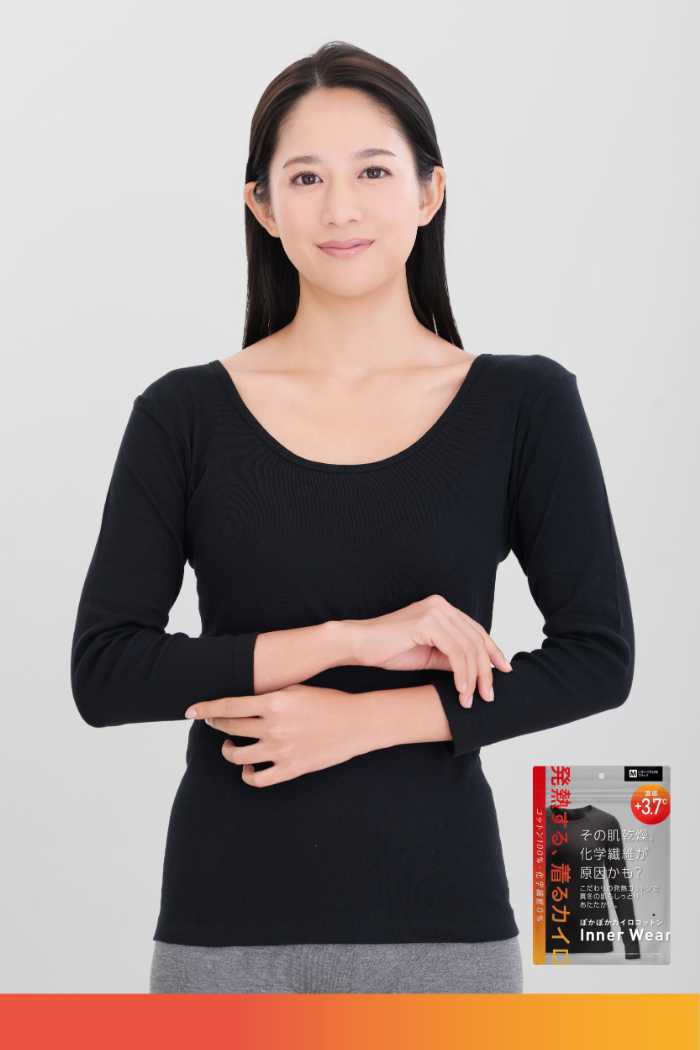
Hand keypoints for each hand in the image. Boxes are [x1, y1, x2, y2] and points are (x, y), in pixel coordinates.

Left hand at [185, 684, 366, 787]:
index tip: (191, 711)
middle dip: (216, 724)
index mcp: (273, 703)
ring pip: (237, 756)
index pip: (228, 706)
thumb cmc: (327, 701)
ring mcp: (281, 750)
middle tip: (213, 722)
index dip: (206, 709)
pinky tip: (249, 767)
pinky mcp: (290, 769)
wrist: (356, 723)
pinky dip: (247, 775)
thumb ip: (267, 696)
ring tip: (230, 746)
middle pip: (229, 728)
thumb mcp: (295, 689)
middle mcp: (273, 727)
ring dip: (228, 750)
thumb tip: (241, 700)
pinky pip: (258, 778)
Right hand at [343, 594, 511, 707]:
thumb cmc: (388, 650)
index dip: (493, 652)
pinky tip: (461, 690)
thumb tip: (478, 671)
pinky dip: (462, 674)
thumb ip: (452, 658)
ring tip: (472, 699)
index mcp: (442, 609)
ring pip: (469, 648)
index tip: (504, 672)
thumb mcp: (428, 655)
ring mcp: (435, 611)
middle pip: (476, 639)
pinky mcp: (427, 622)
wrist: (358, 645)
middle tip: (489, 695)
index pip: (476, 631)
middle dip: (486, 670)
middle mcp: (441, 606)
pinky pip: (455, 651)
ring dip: (474, 677)